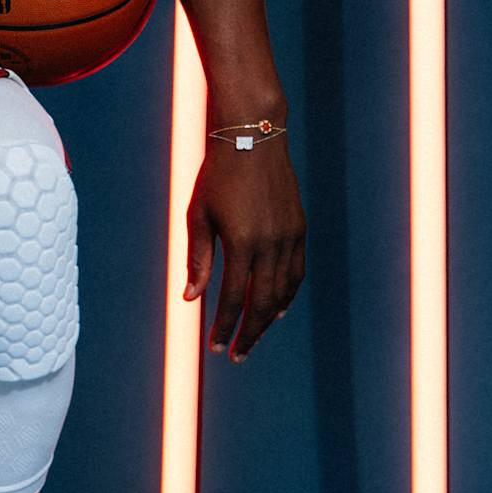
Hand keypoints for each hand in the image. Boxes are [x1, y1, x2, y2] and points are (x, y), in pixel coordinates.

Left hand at [185, 141, 305, 359]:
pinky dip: (287, 294)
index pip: (234, 299)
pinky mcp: (300, 228)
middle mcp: (271, 243)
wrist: (253, 137)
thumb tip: (191, 298)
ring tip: (253, 336)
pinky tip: (276, 308)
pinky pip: (296, 271)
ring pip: (283, 292)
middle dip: (247, 333)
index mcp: (242, 243)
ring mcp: (290, 236)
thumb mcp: (199, 216)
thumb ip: (198, 259)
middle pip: (261, 303)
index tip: (215, 347)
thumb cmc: (217, 175)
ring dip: (267, 319)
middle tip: (236, 355)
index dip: (224, 327)